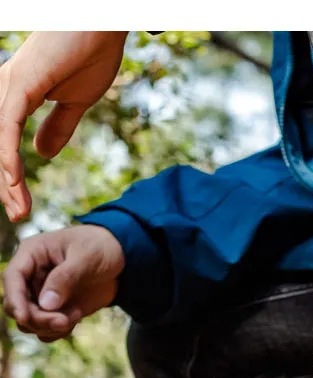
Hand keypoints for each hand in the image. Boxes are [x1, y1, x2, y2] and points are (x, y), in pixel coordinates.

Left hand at [0, 31, 127, 221]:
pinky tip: (14, 182)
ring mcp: (10, 88)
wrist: (102, 25)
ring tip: (19, 210)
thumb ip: (59, 128)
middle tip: (18, 216)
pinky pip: (7, 128)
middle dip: (4, 188)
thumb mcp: (76, 103)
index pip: (5, 146)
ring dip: (6, 182)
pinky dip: (9, 158)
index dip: (11, 179)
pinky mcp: (21, 85)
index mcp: (17, 98)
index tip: (21, 206)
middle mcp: (6, 93)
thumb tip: (43, 153)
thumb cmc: (91, 54)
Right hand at [3, 225, 124, 341]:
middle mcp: (31, 276)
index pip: (12, 278)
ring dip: (50, 327)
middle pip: (19, 306)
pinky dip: (60, 330)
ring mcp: (42, 295)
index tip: (24, 318)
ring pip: (31, 322)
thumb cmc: (100, 247)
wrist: (121, 259)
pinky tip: (77, 316)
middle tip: (64, 322)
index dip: (15, 299)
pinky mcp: (56, 309)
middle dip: (38, 319)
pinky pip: (48, 329)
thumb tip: (45, 304)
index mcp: (32, 254)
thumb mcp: (87, 256)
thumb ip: (66, 278)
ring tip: (76, 316)